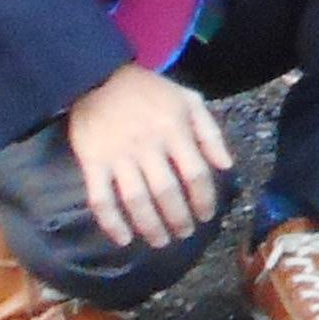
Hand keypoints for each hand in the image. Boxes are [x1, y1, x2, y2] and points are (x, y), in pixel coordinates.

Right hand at [62, 63, 231, 251]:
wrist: (99, 78)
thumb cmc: (150, 91)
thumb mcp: (189, 100)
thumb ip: (210, 132)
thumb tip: (226, 167)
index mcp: (176, 130)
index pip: (196, 174)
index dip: (204, 200)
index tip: (206, 217)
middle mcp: (149, 146)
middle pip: (167, 193)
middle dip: (179, 219)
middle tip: (184, 234)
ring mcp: (118, 156)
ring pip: (136, 201)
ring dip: (150, 226)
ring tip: (160, 241)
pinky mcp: (92, 163)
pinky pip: (100, 200)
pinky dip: (111, 223)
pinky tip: (123, 239)